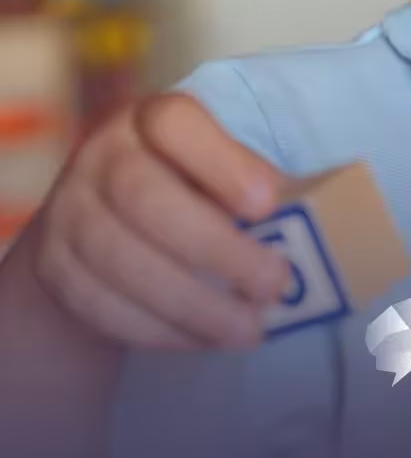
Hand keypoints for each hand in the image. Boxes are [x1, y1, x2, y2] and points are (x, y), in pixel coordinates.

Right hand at [24, 93, 291, 349]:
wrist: (106, 218)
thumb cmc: (195, 185)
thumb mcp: (224, 163)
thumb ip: (256, 180)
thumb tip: (309, 219)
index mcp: (152, 119)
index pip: (174, 123)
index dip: (222, 163)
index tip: (269, 203)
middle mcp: (102, 155)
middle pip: (143, 198)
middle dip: (216, 249)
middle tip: (274, 283)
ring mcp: (70, 210)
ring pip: (119, 260)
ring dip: (193, 304)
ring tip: (251, 327)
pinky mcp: (56, 266)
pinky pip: (101, 304)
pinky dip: (160, 329)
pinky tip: (207, 338)